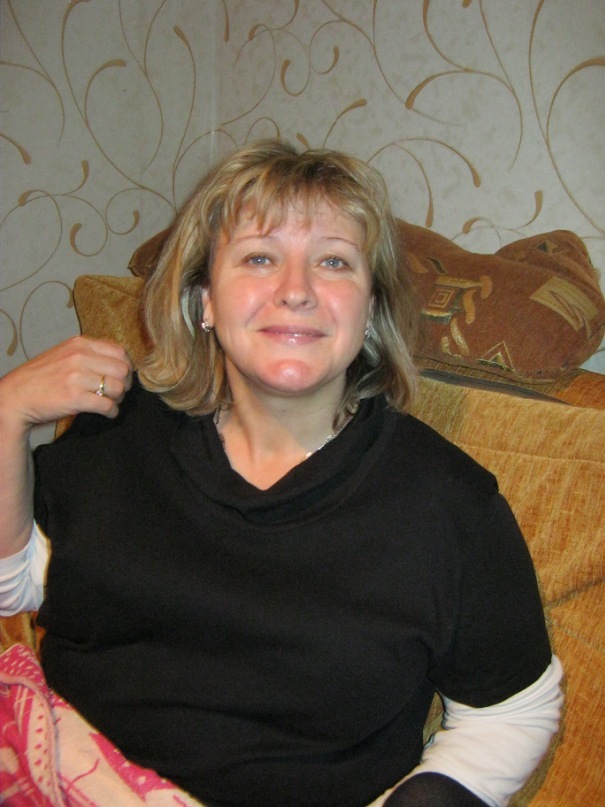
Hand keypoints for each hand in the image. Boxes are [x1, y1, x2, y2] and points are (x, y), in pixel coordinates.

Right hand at [0, 336, 132, 432]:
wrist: (16, 396)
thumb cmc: (42, 377)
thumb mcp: (64, 354)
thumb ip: (89, 354)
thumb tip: (119, 363)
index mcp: (79, 344)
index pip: (120, 351)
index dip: (126, 366)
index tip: (123, 377)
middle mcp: (79, 357)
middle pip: (123, 370)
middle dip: (125, 384)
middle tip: (118, 393)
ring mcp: (76, 377)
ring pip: (118, 388)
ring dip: (118, 399)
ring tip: (110, 403)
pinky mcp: (74, 398)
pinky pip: (107, 405)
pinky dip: (112, 412)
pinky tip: (107, 413)